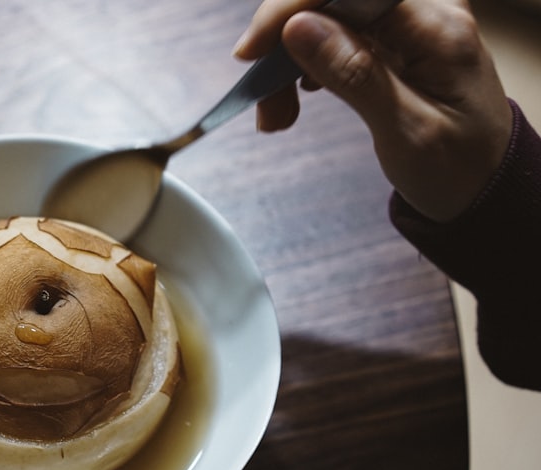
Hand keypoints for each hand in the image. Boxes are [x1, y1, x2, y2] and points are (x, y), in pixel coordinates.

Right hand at [233, 0, 511, 221]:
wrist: (484, 186)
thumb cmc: (458, 166)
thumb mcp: (408, 132)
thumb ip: (357, 74)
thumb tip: (299, 26)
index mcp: (437, 27)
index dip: (291, 8)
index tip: (251, 53)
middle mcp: (425, 11)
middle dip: (282, 40)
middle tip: (263, 103)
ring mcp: (407, 21)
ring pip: (323, 15)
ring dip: (286, 58)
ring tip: (277, 114)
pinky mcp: (392, 36)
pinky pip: (332, 32)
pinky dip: (302, 64)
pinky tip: (296, 98)